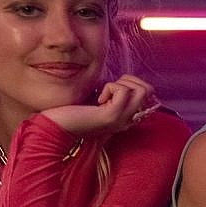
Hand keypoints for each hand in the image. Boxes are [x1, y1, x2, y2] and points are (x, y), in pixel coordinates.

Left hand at [41, 74, 159, 136]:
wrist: (57, 127)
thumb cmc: (72, 112)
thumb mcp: (97, 102)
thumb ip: (112, 95)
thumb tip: (122, 79)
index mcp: (126, 118)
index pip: (148, 95)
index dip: (132, 84)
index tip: (112, 90)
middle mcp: (128, 120)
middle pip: (148, 90)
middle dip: (129, 80)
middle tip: (110, 89)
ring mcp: (122, 119)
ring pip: (141, 90)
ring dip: (121, 83)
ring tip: (104, 94)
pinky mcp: (112, 115)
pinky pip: (123, 91)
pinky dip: (110, 87)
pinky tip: (98, 99)